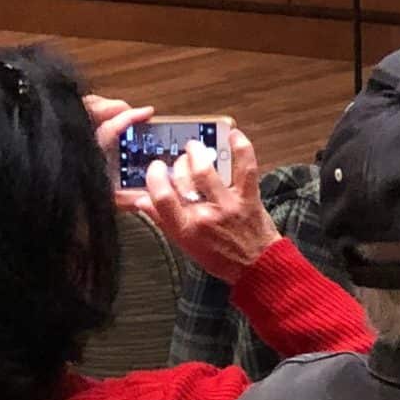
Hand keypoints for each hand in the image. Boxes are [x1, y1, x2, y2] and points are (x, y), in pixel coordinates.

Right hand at [103, 118, 277, 281]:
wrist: (257, 265)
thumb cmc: (219, 256)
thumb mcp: (184, 244)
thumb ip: (163, 220)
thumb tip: (141, 200)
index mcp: (185, 229)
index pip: (161, 198)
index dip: (154, 178)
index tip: (154, 167)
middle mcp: (205, 215)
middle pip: (182, 179)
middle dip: (177, 164)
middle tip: (179, 161)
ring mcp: (228, 204)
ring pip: (207, 170)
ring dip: (197, 152)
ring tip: (194, 146)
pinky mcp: (249, 195)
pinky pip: (245, 167)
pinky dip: (241, 148)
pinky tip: (233, 135)